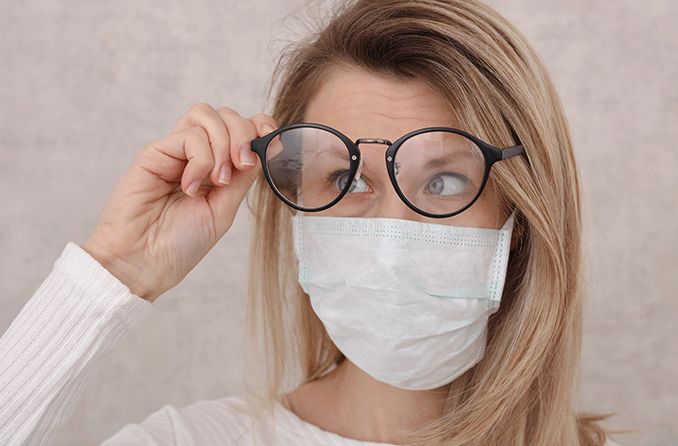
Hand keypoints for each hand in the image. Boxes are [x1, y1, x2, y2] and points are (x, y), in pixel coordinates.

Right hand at [81, 103, 277, 301]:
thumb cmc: (179, 244)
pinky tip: (190, 187)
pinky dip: (200, 160)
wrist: (142, 263)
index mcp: (215, 167)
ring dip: (222, 144)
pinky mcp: (153, 153)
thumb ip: (242, 178)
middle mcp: (194, 154)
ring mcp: (174, 151)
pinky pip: (188, 136)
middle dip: (243, 135)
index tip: (273, 139)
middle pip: (225, 115)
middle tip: (241, 166)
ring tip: (217, 180)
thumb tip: (266, 146)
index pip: (241, 127)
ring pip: (206, 115)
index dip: (259, 124)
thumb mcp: (224, 209)